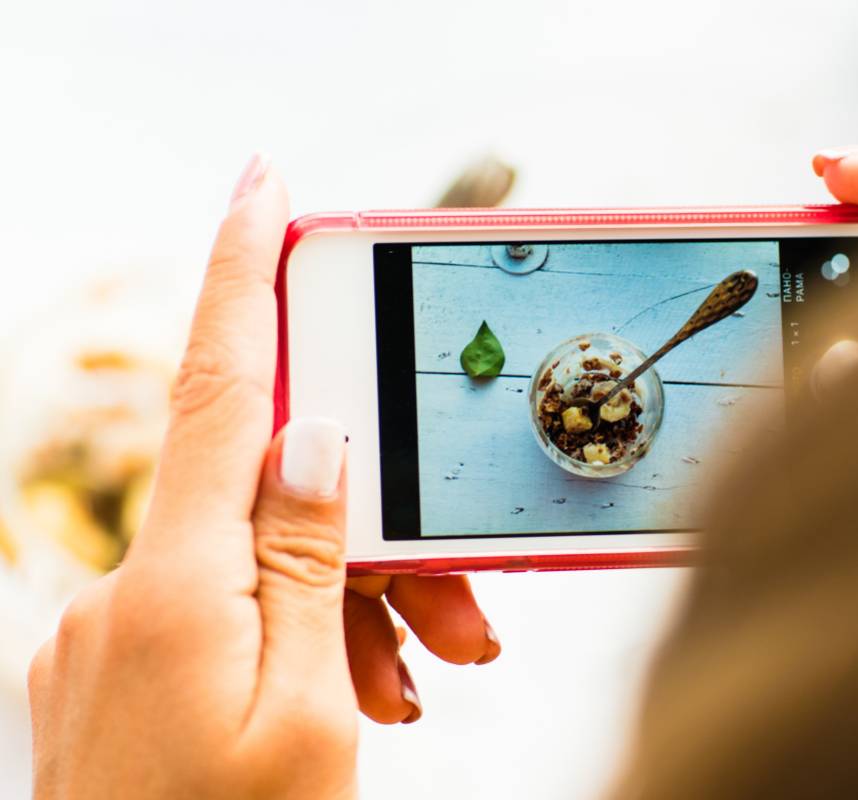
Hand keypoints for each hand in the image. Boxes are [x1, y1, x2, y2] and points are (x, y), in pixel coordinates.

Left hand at [27, 155, 498, 799]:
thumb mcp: (311, 713)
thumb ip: (311, 565)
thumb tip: (315, 441)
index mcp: (180, 588)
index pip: (217, 387)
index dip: (238, 272)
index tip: (262, 186)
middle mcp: (136, 589)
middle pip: (275, 500)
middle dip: (379, 535)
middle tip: (463, 616)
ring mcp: (124, 628)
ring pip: (263, 562)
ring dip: (354, 605)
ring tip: (418, 681)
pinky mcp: (129, 661)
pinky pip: (229, 610)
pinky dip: (301, 634)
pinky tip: (357, 692)